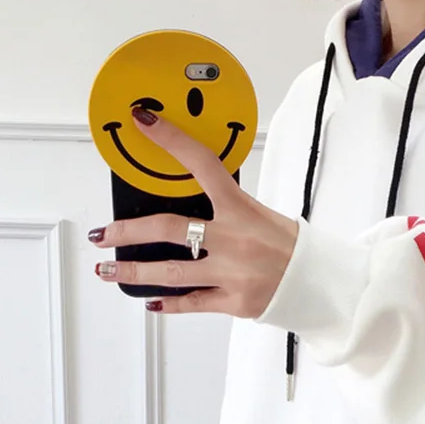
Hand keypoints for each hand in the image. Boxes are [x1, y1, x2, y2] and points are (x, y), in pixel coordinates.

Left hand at [89, 106, 298, 316]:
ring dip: (134, 269)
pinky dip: (168, 303)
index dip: (170, 139)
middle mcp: (233, 240)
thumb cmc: (293, 248)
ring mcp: (231, 273)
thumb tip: (191, 209)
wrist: (320, 284)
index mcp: (241, 209)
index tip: (143, 121)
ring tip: (109, 268)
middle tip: (104, 233)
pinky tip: (150, 300)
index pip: (201, 164)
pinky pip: (192, 302)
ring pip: (171, 272)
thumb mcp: (263, 216)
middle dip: (128, 231)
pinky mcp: (234, 301)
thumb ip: (228, 211)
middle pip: (167, 230)